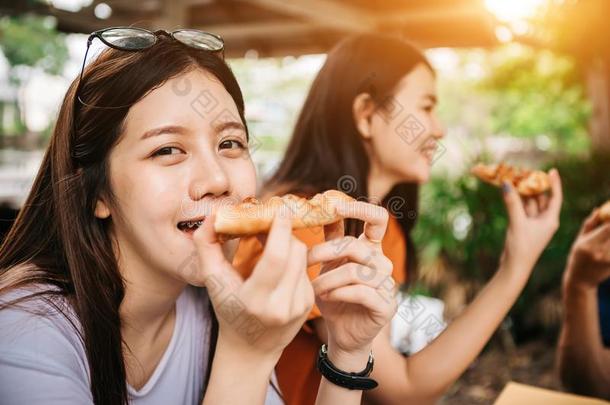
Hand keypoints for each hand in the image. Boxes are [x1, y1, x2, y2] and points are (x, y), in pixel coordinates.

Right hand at [192, 214, 313, 362]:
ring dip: (289, 244)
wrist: (250, 347)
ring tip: (272, 241)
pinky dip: (293, 259)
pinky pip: (305, 269)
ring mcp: (299, 306)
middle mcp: (281, 306)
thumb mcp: (211, 280)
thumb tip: (215, 215)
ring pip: (302, 258)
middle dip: (285, 232)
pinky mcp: (309, 304)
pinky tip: (279, 262)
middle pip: (295, 252)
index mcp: (255, 301)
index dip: (280, 230)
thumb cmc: (228, 309)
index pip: (276, 258)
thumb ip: (206, 246)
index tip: (278, 211)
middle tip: (271, 221)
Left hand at [308, 201, 396, 368]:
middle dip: (325, 252)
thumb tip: (316, 204)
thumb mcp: (328, 264)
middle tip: (304, 262)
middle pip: (355, 246)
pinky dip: (338, 293)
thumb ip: (329, 238)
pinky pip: (361, 292)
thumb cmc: (333, 296)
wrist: (341, 333)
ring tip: (313, 288)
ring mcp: (388, 285)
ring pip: (355, 271)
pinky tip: (325, 298)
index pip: (378, 219)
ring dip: (327, 279)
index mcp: (371, 249)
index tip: (334, 206)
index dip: (360, 209)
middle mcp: (383, 263)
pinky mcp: (386, 306)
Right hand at [500, 168, 562, 273]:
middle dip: (534, 186)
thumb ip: (512, 203)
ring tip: (515, 179)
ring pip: (529, 203)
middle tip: (525, 173)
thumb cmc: (521, 248)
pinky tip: (510, 193)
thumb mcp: (517, 223)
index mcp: (550, 220)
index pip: (555, 197)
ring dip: (523, 193)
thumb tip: (506, 184)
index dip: (554, 183)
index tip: (551, 170)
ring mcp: (533, 224)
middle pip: (541, 198)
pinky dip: (516, 201)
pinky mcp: (523, 227)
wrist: (514, 267)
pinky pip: (521, 209)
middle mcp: (544, 220)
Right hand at [563, 208, 609, 290]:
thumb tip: (599, 210)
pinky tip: (608, 243)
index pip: (608, 228)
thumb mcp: (579, 240)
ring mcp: (609, 260)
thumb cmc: (578, 257)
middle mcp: (600, 253)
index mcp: (588, 245)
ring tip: (607, 237)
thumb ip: (590, 225)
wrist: (581, 280)